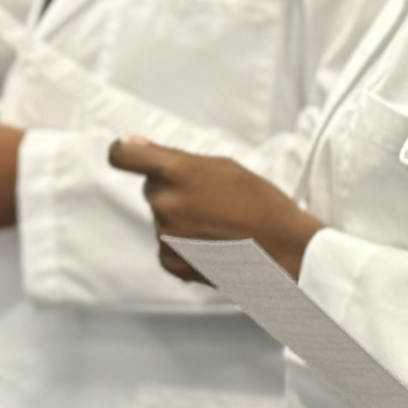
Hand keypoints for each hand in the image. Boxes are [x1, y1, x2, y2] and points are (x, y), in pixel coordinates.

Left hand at [108, 138, 322, 280]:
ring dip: (182, 219)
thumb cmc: (262, 206)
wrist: (283, 250)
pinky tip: (214, 243)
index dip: (125, 153)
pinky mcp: (170, 262)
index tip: (132, 156)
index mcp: (177, 172)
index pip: (124, 156)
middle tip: (209, 199)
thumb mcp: (225, 167)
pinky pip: (167, 246)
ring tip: (219, 224)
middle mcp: (165, 203)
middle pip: (153, 189)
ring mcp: (165, 235)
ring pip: (163, 218)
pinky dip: (185, 245)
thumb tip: (137, 146)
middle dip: (173, 191)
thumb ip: (177, 158)